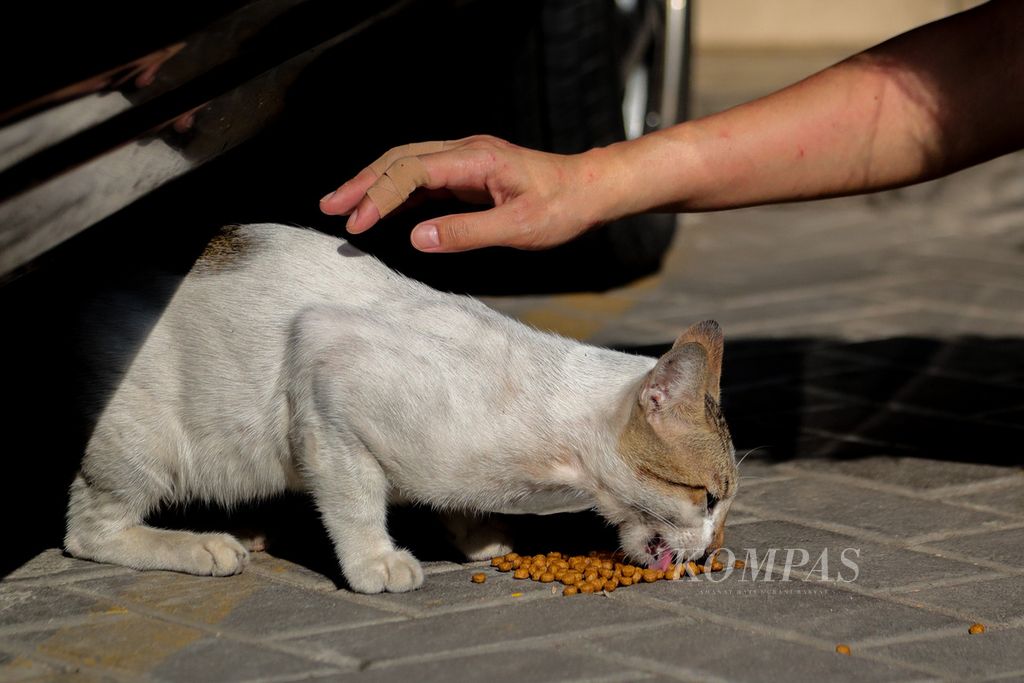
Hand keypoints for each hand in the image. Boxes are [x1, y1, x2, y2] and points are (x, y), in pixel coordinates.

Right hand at [319, 135, 610, 251]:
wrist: (590, 190)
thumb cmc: (562, 208)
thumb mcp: (518, 228)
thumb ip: (467, 233)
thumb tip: (416, 238)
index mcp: (476, 159)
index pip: (412, 171)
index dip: (380, 195)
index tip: (357, 223)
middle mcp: (465, 152)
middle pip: (400, 160)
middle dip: (363, 183)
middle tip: (329, 208)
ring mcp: (465, 161)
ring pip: (407, 165)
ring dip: (374, 185)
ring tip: (342, 207)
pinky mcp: (468, 175)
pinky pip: (423, 180)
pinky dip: (397, 194)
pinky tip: (380, 212)